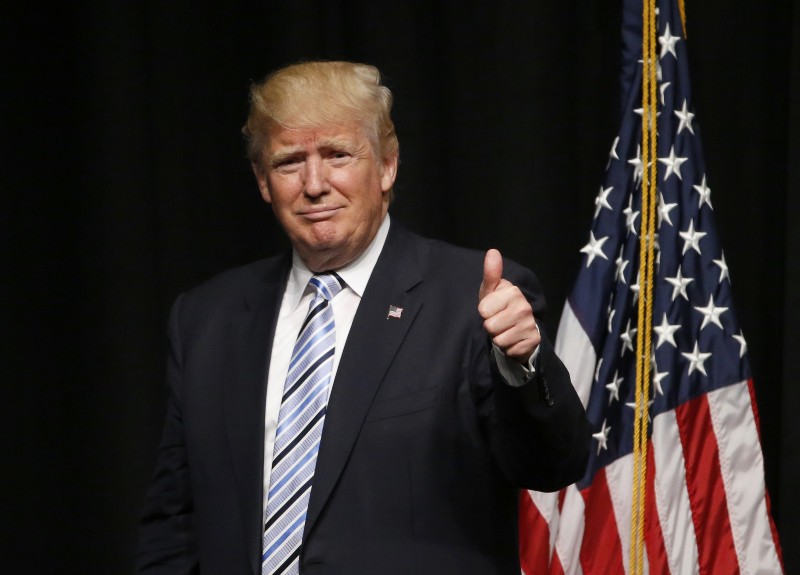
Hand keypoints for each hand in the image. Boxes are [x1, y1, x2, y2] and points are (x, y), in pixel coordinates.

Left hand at [478, 249, 540, 363]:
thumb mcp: (490, 291)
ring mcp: (530, 324)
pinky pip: (508, 349)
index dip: (484, 312)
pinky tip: (513, 339)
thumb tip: (493, 251)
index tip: (492, 309)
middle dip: (490, 326)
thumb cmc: (498, 307)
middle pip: (490, 326)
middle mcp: (524, 307)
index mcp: (513, 292)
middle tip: (498, 321)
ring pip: (499, 339)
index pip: (483, 310)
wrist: (517, 328)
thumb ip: (491, 273)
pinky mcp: (533, 340)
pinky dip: (507, 347)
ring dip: (498, 337)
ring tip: (505, 330)